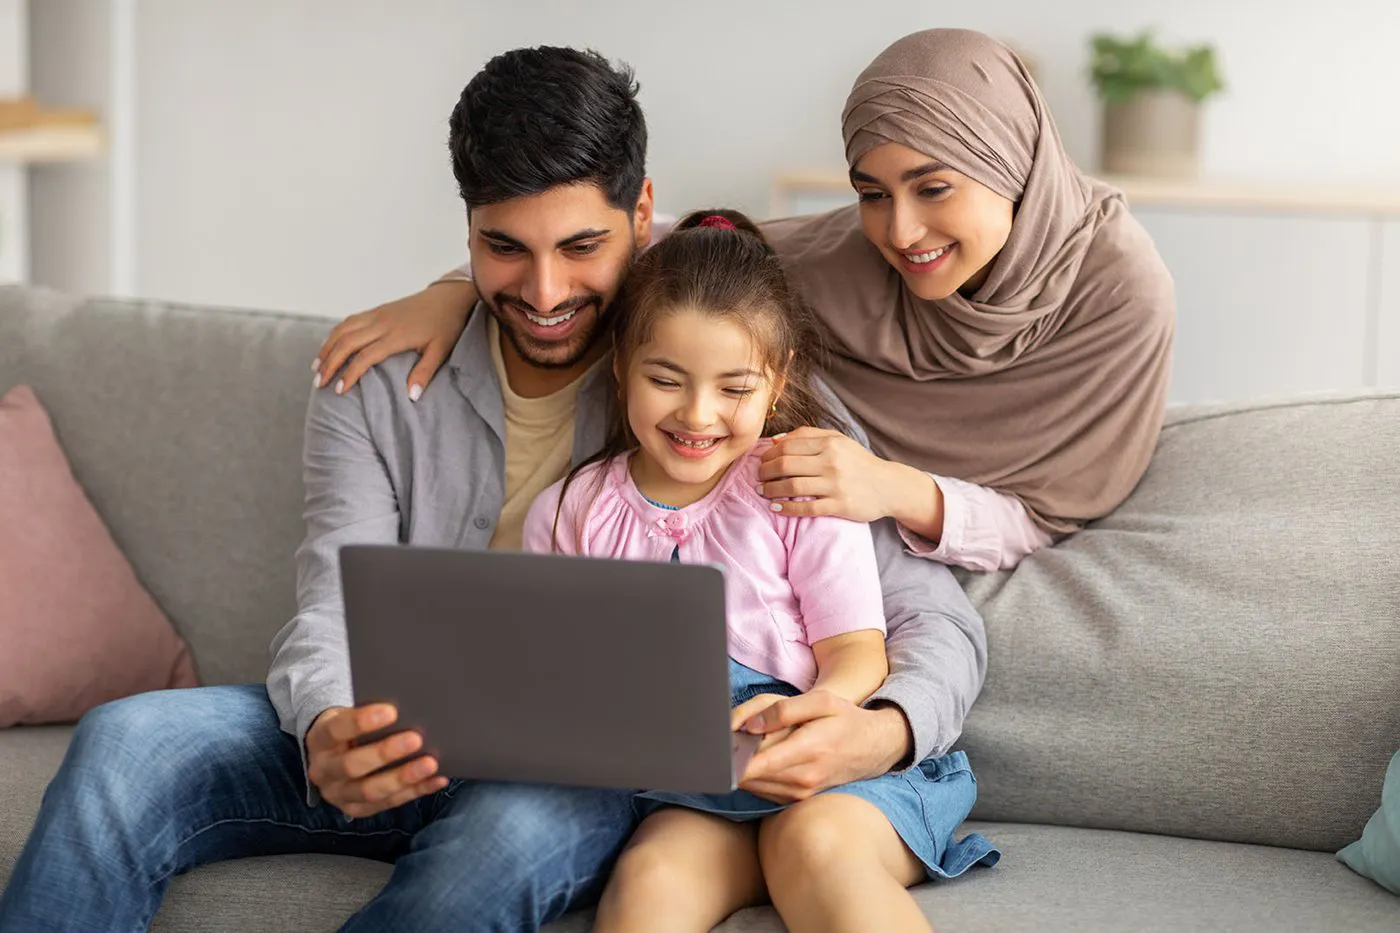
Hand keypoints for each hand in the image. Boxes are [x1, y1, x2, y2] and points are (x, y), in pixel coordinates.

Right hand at [305, 704, 448, 818]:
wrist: (331, 753)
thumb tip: (409, 707)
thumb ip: (368, 715)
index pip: (336, 730)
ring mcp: (338, 794)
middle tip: (416, 739)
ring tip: (430, 763)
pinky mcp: (356, 809)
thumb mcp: (348, 716)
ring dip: (403, 778)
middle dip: (385, 753)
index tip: (392, 711)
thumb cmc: (349, 728)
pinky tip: (438, 779)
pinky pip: (388, 803)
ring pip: (370, 791)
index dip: (361, 722)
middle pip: (352, 766)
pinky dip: (416, 791)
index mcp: (319, 740)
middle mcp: (323, 771)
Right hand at [313, 280, 476, 398]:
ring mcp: (378, 314)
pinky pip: (349, 321)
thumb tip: (411, 397)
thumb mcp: (440, 351)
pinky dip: (335, 334)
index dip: (350, 374)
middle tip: (318, 383)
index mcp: (397, 335)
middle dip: (330, 363)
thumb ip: (424, 373)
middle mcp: (382, 323)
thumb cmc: (446, 325)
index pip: (366, 356)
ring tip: (316, 367)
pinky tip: (329, 346)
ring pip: (344, 329)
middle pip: (347, 342)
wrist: (448, 296)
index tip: (339, 390)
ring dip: (327, 347)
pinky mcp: (377, 310)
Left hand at [734, 691, 910, 803]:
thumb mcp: (821, 701)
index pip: (758, 764)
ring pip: (752, 785)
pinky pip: (762, 790)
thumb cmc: (845, 719)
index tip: (716, 748)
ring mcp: (800, 793)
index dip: (731, 759)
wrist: (873, 747)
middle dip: (734, 756)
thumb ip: (784, 709)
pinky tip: (760, 756)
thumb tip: (750, 726)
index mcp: (808, 750)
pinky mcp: (796, 799)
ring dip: (743, 766)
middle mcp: (803, 778)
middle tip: (731, 735)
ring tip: (751, 743)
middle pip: (749, 775)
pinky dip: (754, 775)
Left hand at [757, 428, 897, 521]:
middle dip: (764, 472)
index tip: (760, 461)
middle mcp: (831, 462)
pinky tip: (776, 507)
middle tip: (757, 478)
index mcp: (829, 443)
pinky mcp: (840, 505)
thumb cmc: (858, 462)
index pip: (787, 446)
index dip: (768, 455)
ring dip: (771, 490)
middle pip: (784, 465)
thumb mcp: (838, 440)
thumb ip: (808, 435)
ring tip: (763, 492)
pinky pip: (806, 508)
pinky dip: (787, 508)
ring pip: (792, 486)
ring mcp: (835, 485)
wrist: (889, 485)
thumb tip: (775, 440)